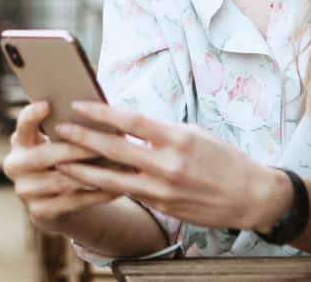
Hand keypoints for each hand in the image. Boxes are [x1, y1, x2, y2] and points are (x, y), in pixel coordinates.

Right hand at [3, 101, 119, 231]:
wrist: (55, 201)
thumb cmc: (63, 159)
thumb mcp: (57, 142)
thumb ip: (69, 128)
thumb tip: (102, 113)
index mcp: (21, 142)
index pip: (23, 124)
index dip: (32, 115)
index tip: (48, 104)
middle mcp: (16, 166)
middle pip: (47, 155)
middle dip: (78, 149)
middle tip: (106, 143)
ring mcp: (25, 191)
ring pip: (63, 180)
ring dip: (94, 172)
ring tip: (120, 165)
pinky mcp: (40, 212)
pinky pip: (75, 201)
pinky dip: (98, 194)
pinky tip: (118, 187)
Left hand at [52, 102, 291, 231]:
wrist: (250, 196)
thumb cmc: (223, 159)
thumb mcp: (195, 134)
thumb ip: (161, 131)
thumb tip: (127, 123)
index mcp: (178, 137)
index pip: (132, 120)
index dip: (102, 112)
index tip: (80, 104)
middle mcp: (168, 163)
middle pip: (116, 148)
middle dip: (83, 139)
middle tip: (60, 129)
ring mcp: (163, 188)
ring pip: (113, 178)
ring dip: (84, 168)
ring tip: (61, 159)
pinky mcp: (162, 206)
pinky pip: (127, 192)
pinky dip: (104, 185)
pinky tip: (87, 179)